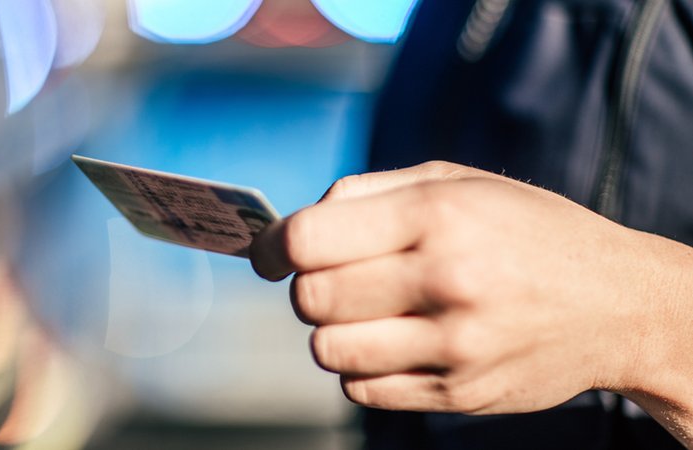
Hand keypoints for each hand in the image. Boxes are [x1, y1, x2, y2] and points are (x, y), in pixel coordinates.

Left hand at [250, 161, 692, 426]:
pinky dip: (361, 367)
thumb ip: (367, 192)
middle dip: (306, 287)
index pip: (308, 240)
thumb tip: (292, 229)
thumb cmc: (525, 230)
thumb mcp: (455, 182)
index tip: (269, 254)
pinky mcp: (460, 394)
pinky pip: (363, 390)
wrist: (615, 302)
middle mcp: (447, 281)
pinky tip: (393, 343)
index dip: (272, 248)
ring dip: (331, 331)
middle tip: (332, 279)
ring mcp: (455, 346)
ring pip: (328, 350)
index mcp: (438, 216)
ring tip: (366, 313)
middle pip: (310, 299)